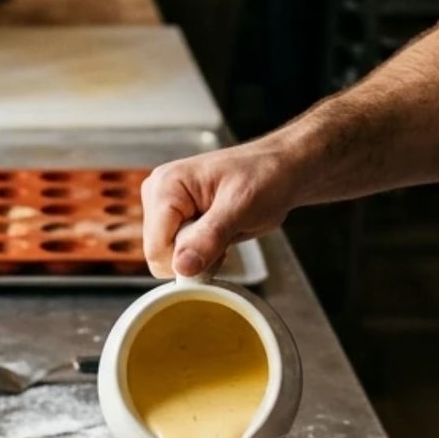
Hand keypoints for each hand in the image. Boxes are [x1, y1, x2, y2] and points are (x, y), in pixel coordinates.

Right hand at [140, 137, 305, 277]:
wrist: (282, 170)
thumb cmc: (266, 176)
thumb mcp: (241, 207)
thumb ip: (209, 237)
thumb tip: (182, 267)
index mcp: (165, 186)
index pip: (156, 250)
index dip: (187, 261)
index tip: (217, 248)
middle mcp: (158, 196)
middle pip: (160, 256)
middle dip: (195, 257)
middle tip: (224, 234)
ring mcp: (166, 210)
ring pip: (170, 259)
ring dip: (201, 256)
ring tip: (224, 231)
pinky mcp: (177, 220)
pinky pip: (181, 256)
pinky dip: (203, 254)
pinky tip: (219, 235)